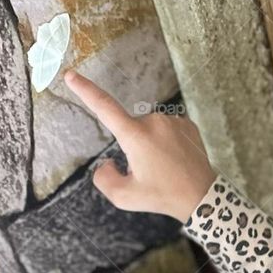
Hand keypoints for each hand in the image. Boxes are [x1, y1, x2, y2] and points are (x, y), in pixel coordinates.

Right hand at [65, 71, 216, 222]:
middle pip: (129, 131)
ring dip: (150, 146)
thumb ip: (103, 178)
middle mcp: (153, 121)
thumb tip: (106, 162)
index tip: (71, 75)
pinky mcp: (187, 123)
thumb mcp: (124, 197)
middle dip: (132, 149)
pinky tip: (175, 160)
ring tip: (164, 168)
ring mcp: (172, 119)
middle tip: (148, 173)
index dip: (85, 90)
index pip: (104, 107)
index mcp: (135, 136)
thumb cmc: (162, 197)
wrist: (201, 196)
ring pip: (148, 131)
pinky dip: (166, 144)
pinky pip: (166, 130)